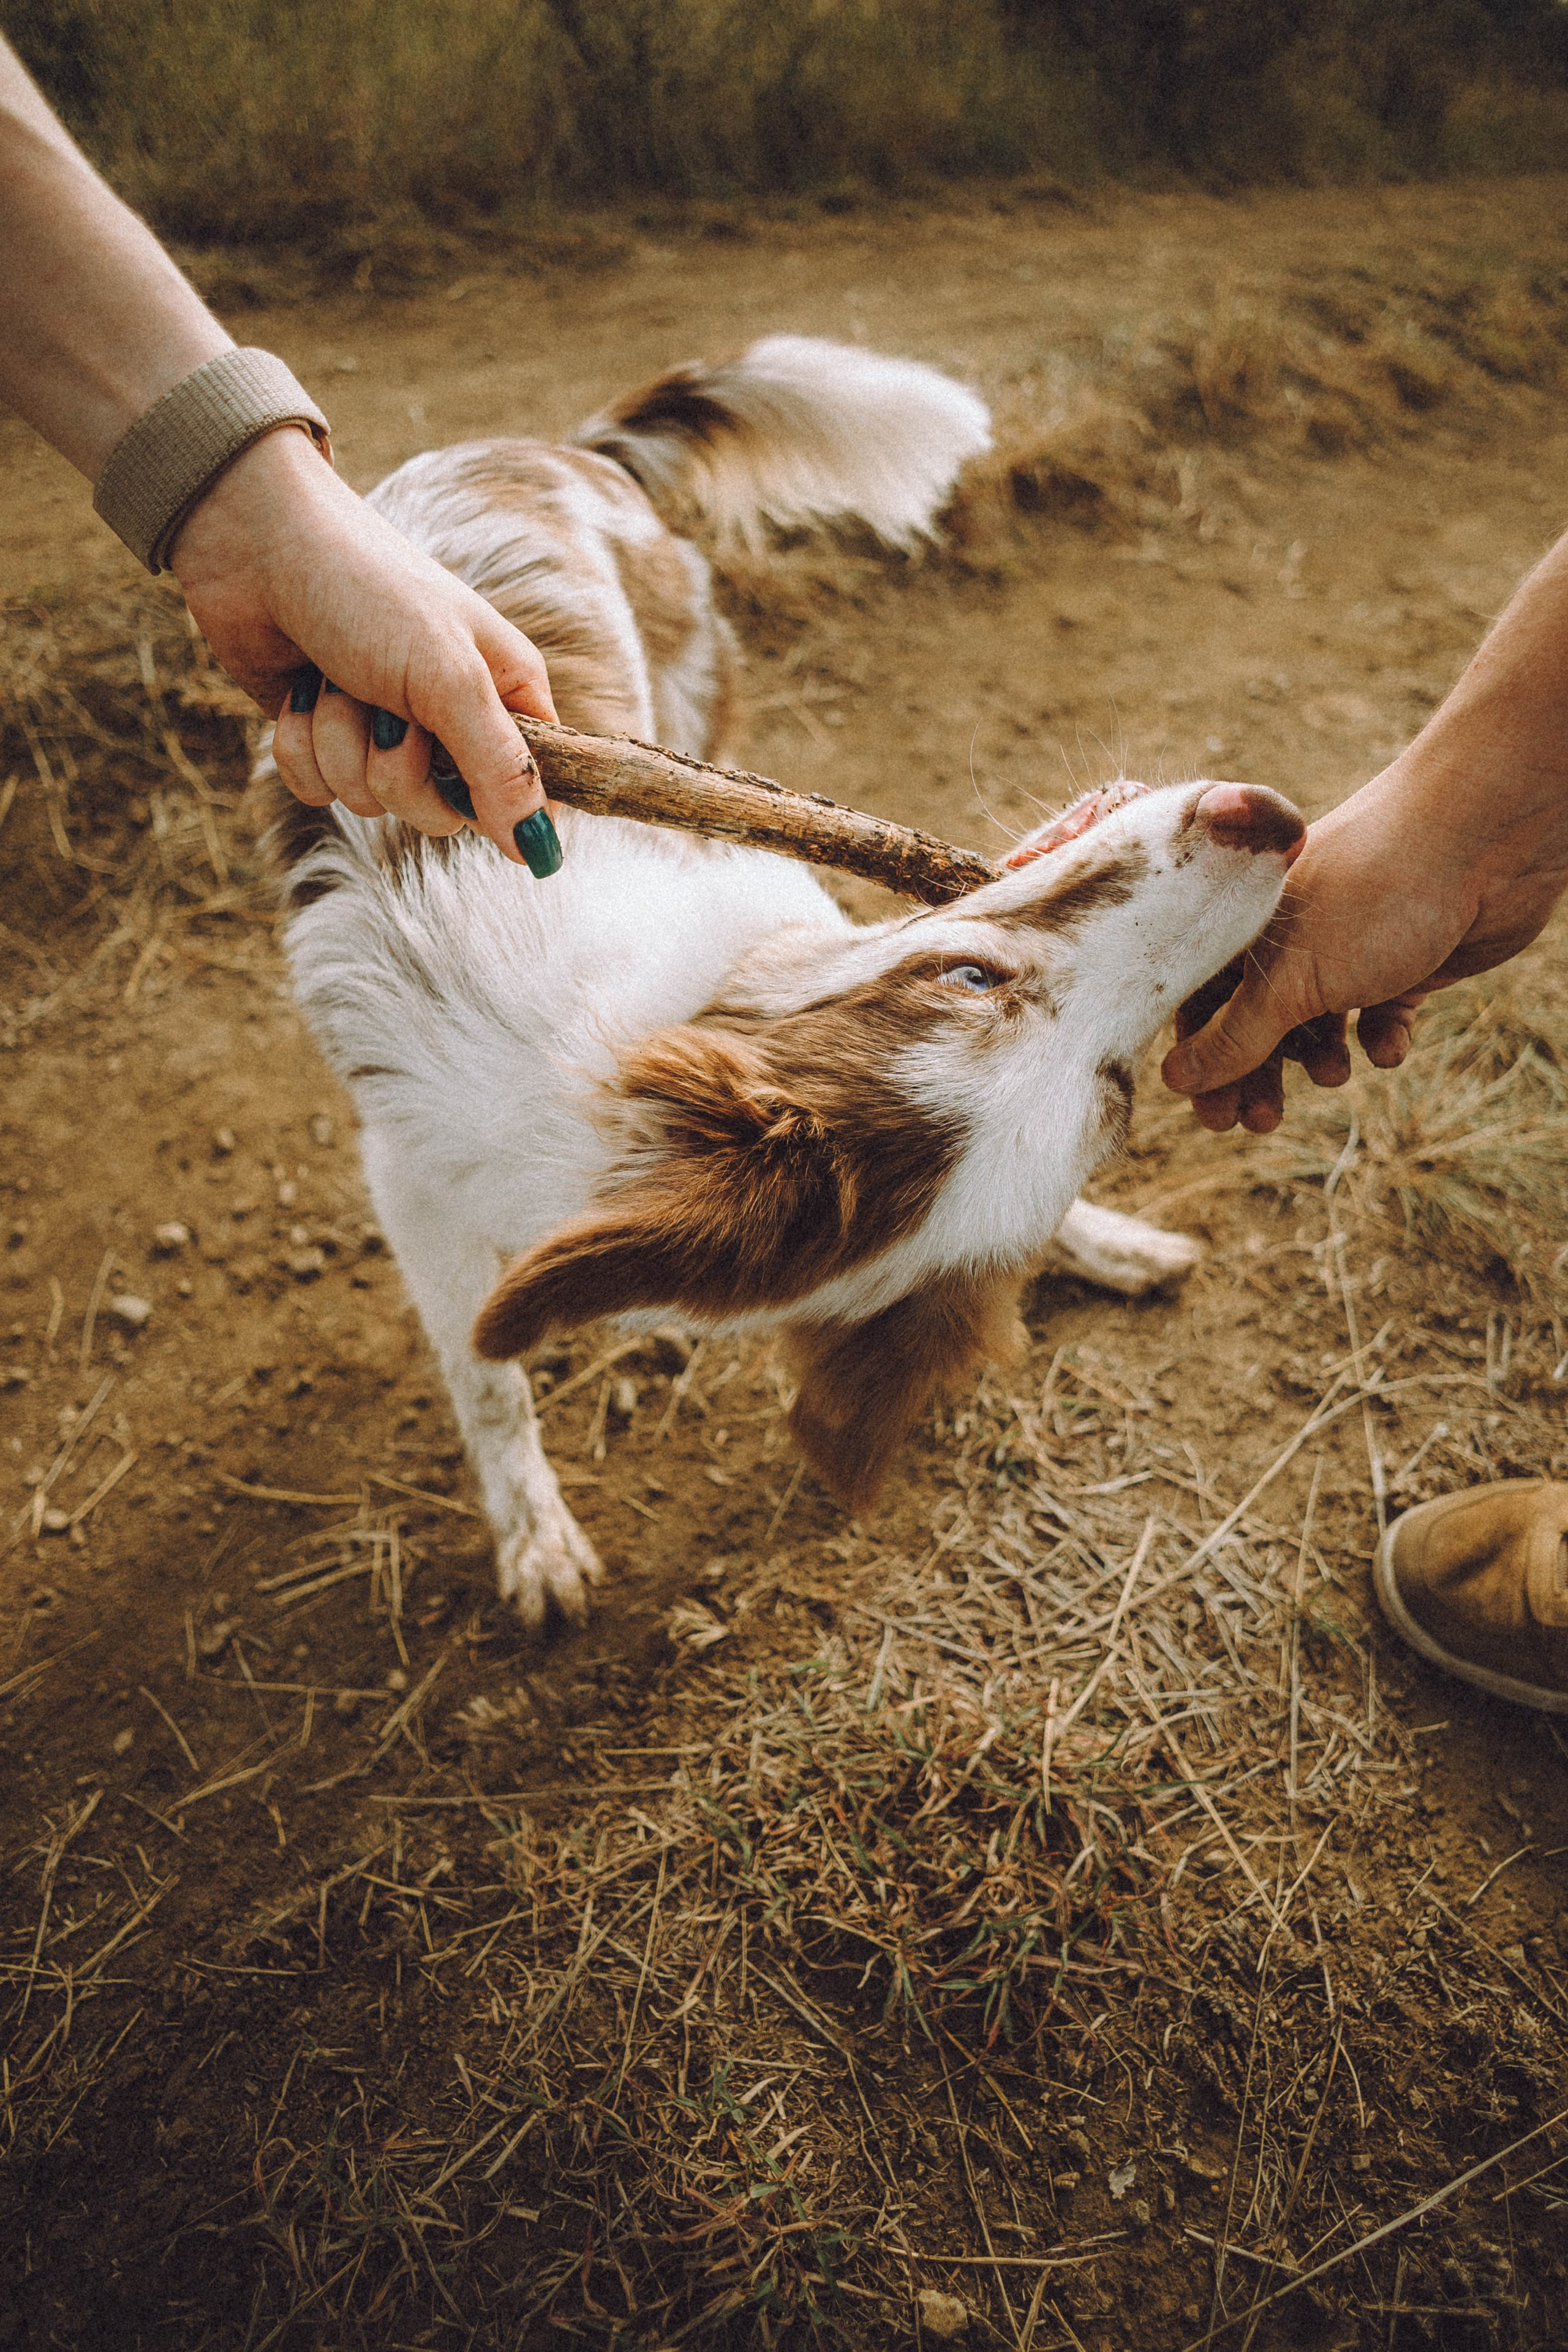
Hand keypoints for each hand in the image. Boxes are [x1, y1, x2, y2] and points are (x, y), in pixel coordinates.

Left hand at [169, 425, 559, 866]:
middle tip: (386, 708)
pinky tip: (301, 690)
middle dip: (398, 768)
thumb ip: (500, 768)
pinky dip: (300, 746)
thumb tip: (542, 850)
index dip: (497, 799)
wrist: (258, 542)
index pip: (527, 792)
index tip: (459, 771)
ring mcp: (385, 733)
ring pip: (369, 803)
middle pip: (440, 814)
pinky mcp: (324, 739)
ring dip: (339, 745)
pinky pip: (316, 791)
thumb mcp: (450, 677)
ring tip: (335, 680)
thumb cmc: (368, 588)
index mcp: (504, 697)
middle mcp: (450, 722)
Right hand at [1161, 759, 1567, 1130]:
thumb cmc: (1371, 895)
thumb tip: (1176, 1080)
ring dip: (1319, 1058)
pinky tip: (1387, 1050)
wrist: (1483, 841)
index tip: (1209, 1113)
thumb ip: (1236, 1036)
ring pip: (1317, 1022)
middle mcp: (1293, 936)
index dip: (1201, 1060)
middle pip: (1257, 1020)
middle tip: (1260, 1121)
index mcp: (1247, 927)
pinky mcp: (1406, 960)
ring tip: (1334, 1075)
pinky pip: (1380, 1015)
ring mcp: (1350, 947)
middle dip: (1259, 1073)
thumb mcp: (1290, 980)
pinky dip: (1380, 1038)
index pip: (1203, 1002)